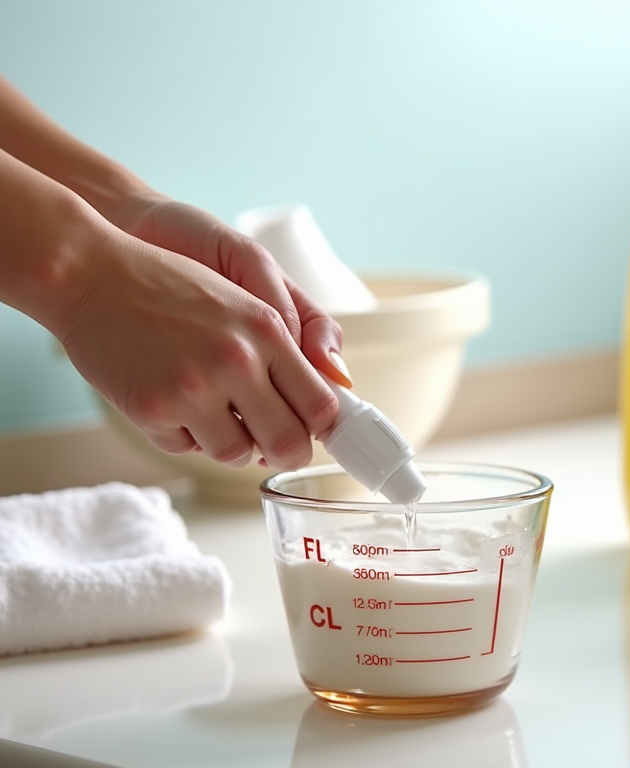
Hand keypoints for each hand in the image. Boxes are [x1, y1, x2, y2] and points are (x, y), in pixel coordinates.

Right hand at [58, 220, 341, 471]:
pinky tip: (168, 399)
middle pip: (288, 442)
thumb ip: (296, 335)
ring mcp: (195, 388)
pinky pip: (187, 448)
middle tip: (271, 441)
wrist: (90, 271)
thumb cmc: (171, 280)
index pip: (321, 404)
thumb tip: (338, 384)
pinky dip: (182, 434)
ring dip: (229, 441)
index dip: (321, 428)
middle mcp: (237, 360)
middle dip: (284, 449)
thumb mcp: (244, 292)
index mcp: (268, 330)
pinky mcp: (154, 409)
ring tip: (211, 408)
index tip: (313, 430)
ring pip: (237, 454)